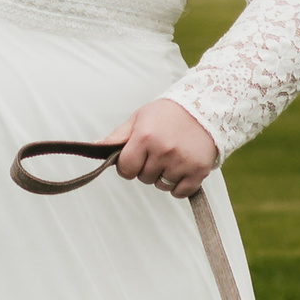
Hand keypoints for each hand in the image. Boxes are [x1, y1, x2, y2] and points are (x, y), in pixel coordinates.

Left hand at [103, 101, 218, 198]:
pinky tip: (182, 168)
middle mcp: (163, 151)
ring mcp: (182, 162)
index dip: (128, 165)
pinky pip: (180, 192)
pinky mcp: (198, 171)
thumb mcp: (139, 118)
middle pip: (143, 178)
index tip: (136, 156)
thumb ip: (117, 136)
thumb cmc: (167, 113)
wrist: (205, 107)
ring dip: (163, 177)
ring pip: (161, 186)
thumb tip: (94, 147)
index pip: (126, 169)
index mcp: (145, 137)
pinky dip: (179, 185)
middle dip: (147, 168)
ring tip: (171, 157)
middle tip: (158, 151)